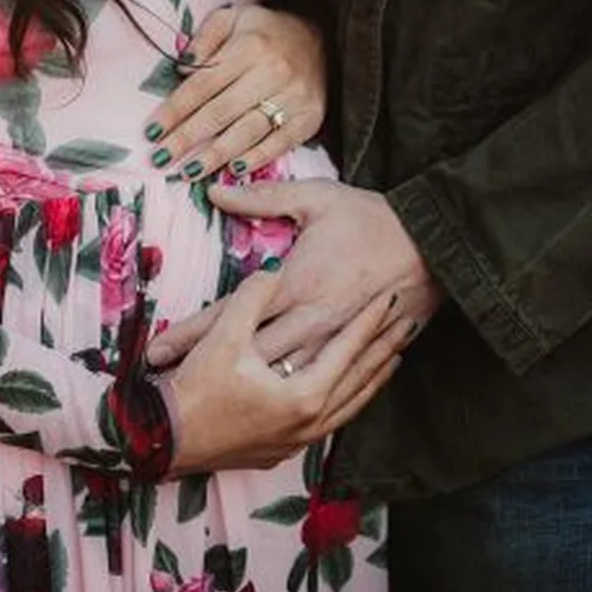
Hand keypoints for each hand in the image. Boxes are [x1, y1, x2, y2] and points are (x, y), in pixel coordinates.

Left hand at [144, 6, 325, 182]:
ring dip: (216, 155)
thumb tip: (183, 67)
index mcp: (249, 47)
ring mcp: (294, 97)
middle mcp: (272, 72)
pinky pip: (280, 143)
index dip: (175, 110)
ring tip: (188, 172)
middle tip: (160, 158)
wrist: (322, 41)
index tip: (152, 132)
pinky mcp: (310, 116)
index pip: (203, 84)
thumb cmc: (267, 33)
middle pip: (220, 111)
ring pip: (247, 131)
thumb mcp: (233, 18)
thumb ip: (205, 37)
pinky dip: (256, 159)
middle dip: (187, 138)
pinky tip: (232, 171)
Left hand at [146, 180, 443, 373]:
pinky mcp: (354, 351)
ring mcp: (333, 341)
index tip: (157, 349)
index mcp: (296, 283)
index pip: (230, 314)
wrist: (434, 246)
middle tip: (165, 386)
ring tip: (205, 401)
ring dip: (241, 386)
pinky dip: (287, 389)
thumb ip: (262, 197)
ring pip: (278, 374)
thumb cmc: (373, 218)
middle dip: (206, 369)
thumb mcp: (317, 197)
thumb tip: (216, 190)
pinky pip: (317, 379)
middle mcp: (311, 320)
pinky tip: (265, 401)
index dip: (191, 333)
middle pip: (246, 354)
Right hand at [164, 264, 413, 473]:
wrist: (164, 443)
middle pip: (361, 380)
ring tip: (393, 358)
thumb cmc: (195, 391)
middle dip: (385, 349)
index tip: (391, 298)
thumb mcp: (224, 336)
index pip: (350, 350)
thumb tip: (276, 266)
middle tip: (408, 323)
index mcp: (304, 394)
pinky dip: (349, 402)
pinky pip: (331, 423)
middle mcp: (311, 422)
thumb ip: (254, 296)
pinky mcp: (283, 450)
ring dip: (373, 380)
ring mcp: (299, 440)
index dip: (371, 320)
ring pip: (350, 407)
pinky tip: (350, 394)